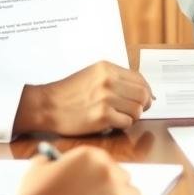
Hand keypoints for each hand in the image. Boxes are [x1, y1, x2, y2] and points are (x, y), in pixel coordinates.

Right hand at [15, 61, 153, 135]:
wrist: (46, 105)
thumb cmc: (68, 92)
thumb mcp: (92, 75)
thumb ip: (115, 79)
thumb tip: (141, 89)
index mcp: (107, 68)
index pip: (140, 79)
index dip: (147, 91)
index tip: (146, 99)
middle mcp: (108, 81)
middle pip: (143, 94)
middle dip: (143, 105)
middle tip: (137, 111)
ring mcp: (106, 99)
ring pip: (137, 110)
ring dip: (132, 117)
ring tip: (120, 117)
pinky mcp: (102, 117)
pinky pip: (126, 123)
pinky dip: (122, 125)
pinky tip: (112, 124)